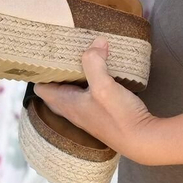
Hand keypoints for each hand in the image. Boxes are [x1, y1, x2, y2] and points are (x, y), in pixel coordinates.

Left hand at [35, 41, 159, 161]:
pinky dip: (90, 81)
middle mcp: (74, 110)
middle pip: (56, 88)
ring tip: (81, 56)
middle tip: (64, 52)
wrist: (142, 140)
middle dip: (57, 71)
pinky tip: (101, 71)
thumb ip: (94, 63)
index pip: (41, 88)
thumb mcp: (104, 86)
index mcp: (67, 104)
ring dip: (74, 75)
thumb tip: (96, 42)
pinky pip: (88, 93)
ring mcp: (88, 113)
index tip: (44, 54)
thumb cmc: (118, 116)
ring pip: (73, 91)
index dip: (40, 72)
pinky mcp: (102, 112)